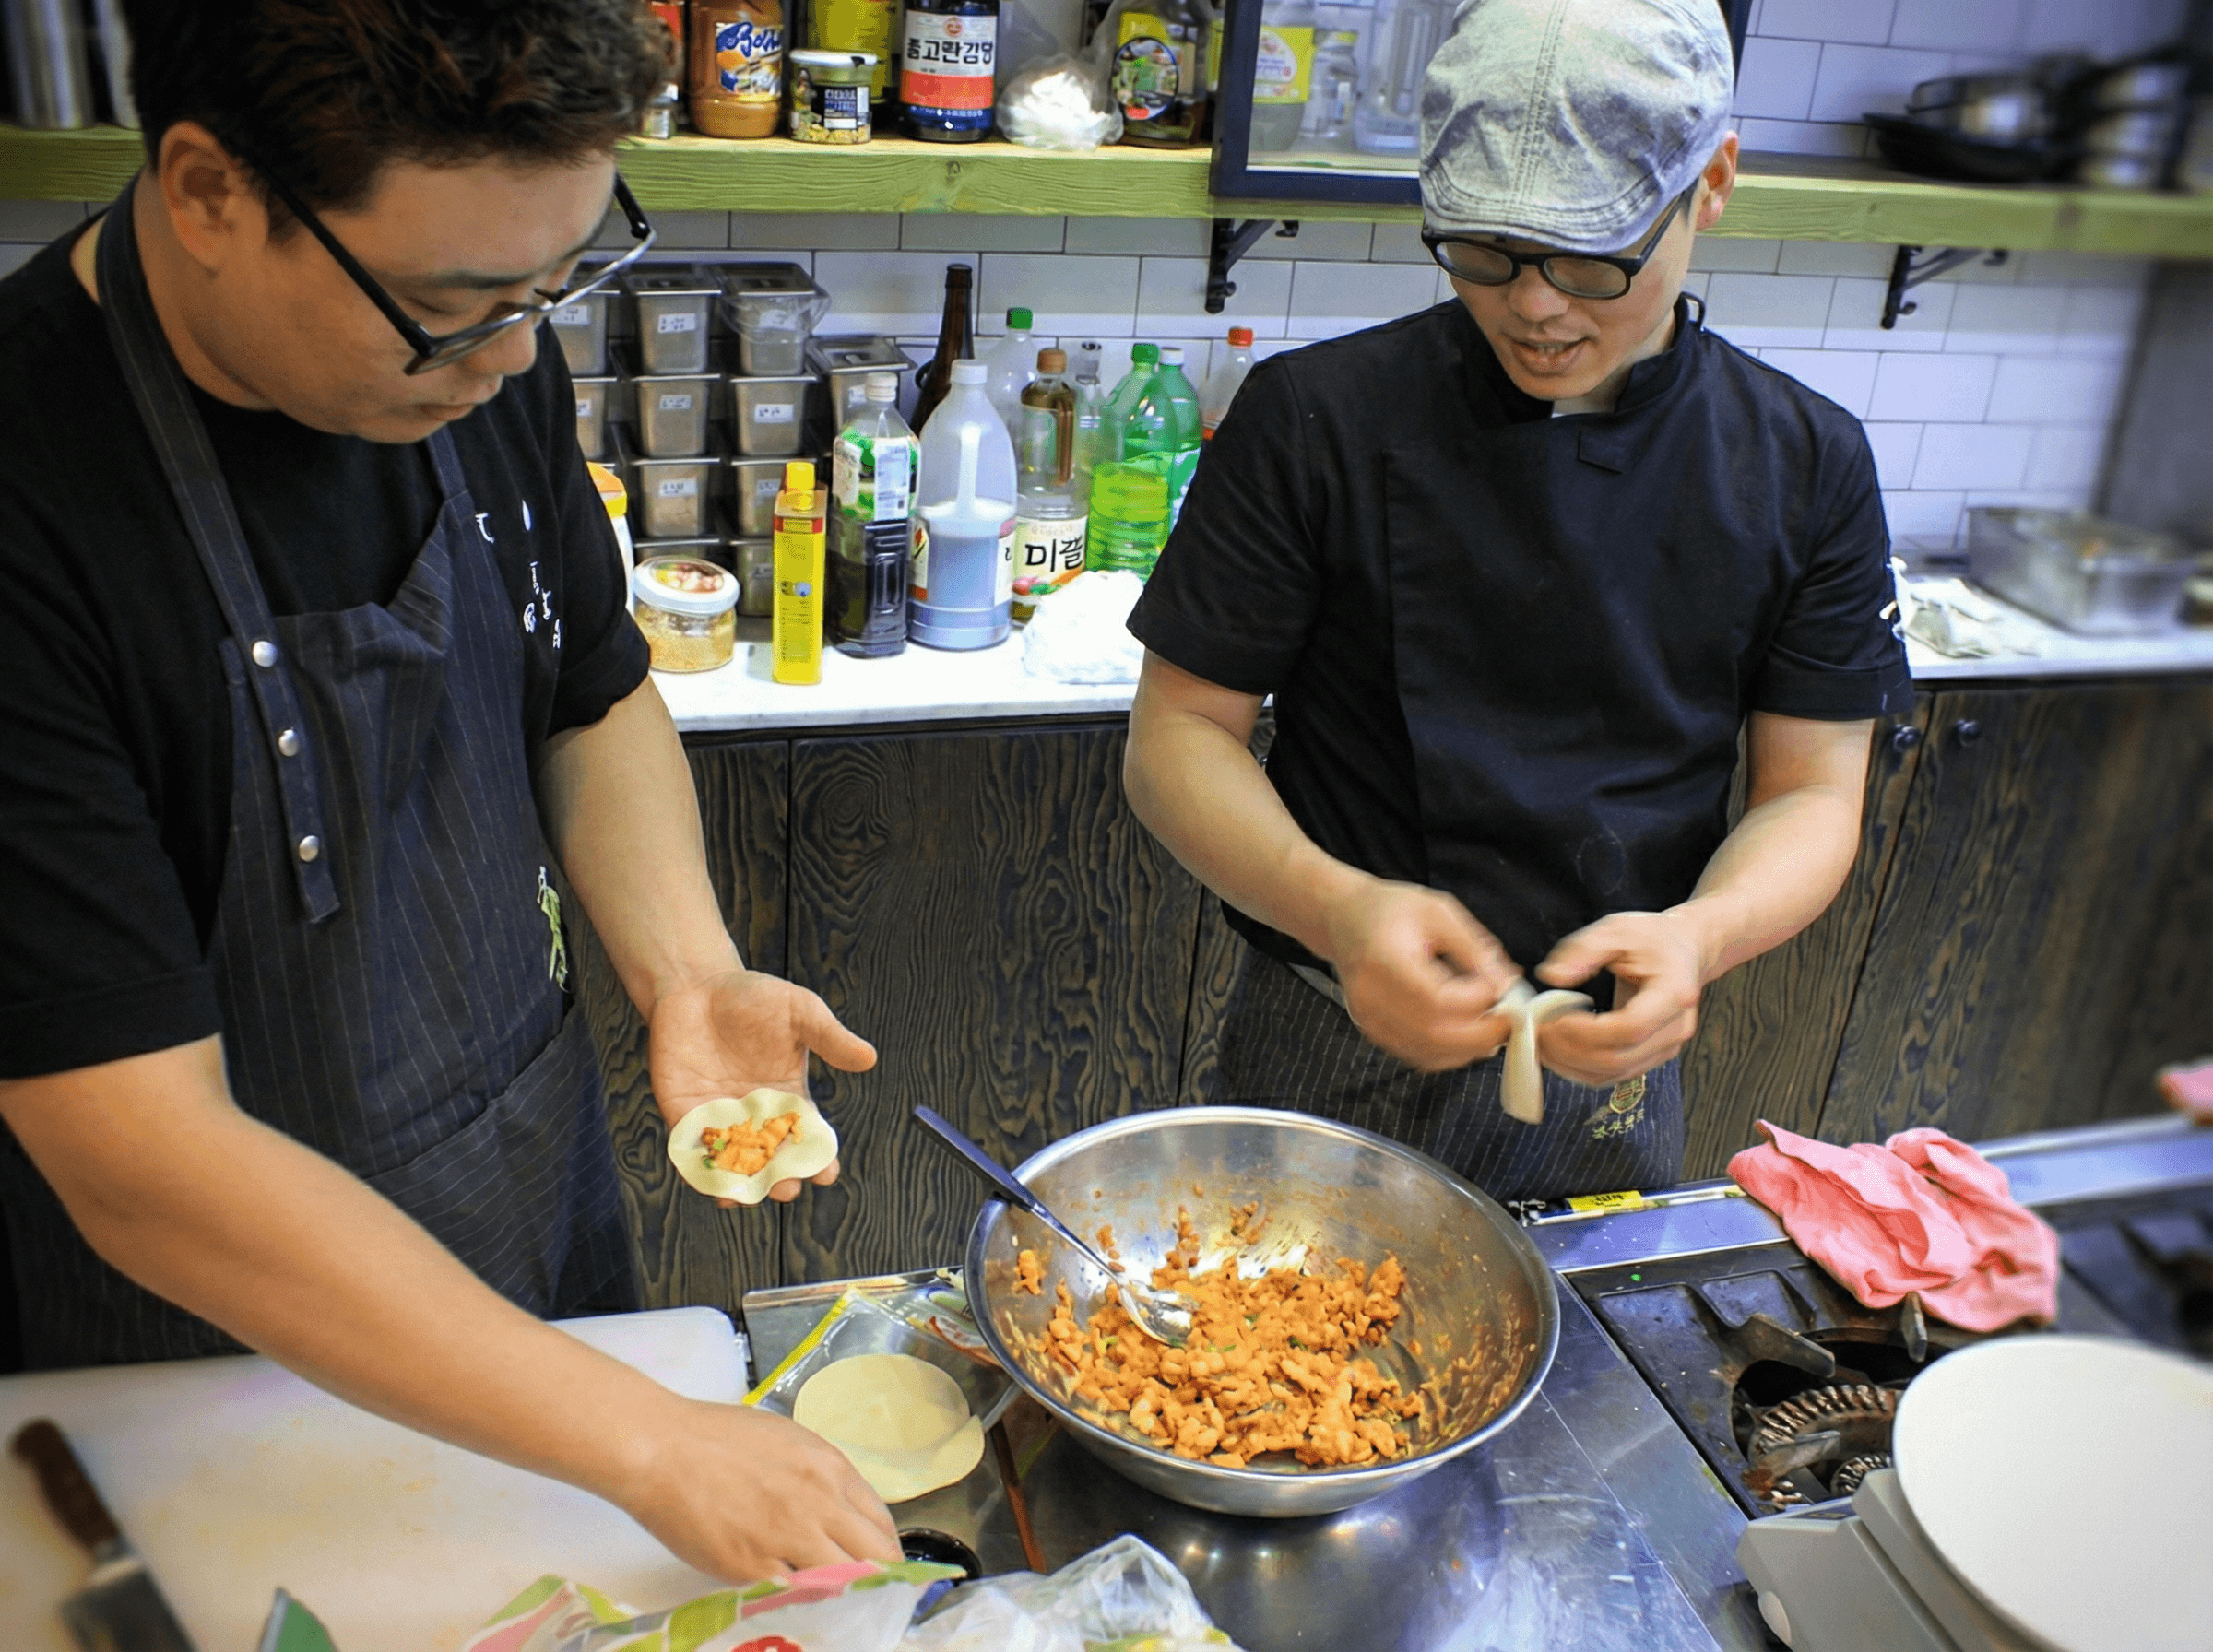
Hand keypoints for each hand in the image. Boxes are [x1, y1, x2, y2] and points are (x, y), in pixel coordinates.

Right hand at [618, 1393, 902, 1579]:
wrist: (662, 1449)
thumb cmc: (715, 1437)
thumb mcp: (787, 1440)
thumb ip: (820, 1476)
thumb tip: (841, 1510)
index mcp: (829, 1467)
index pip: (880, 1518)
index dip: (885, 1545)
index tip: (881, 1559)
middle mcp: (818, 1502)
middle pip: (876, 1554)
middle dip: (881, 1575)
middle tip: (874, 1591)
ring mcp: (787, 1537)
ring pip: (844, 1580)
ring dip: (848, 1593)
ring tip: (841, 1602)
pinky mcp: (753, 1568)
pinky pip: (796, 1596)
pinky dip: (805, 1603)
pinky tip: (803, 1606)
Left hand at [649, 968, 877, 1202]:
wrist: (696, 987)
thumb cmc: (752, 997)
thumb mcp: (799, 1011)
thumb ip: (830, 1037)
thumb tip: (869, 1058)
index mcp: (789, 1098)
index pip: (808, 1138)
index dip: (819, 1158)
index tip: (827, 1172)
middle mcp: (756, 1117)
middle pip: (773, 1160)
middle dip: (780, 1179)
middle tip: (786, 1187)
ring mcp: (720, 1120)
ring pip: (732, 1165)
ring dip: (739, 1184)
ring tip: (745, 1196)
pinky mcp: (684, 1116)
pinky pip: (693, 1151)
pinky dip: (700, 1169)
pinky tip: (708, 1182)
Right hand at [1320, 878, 1521, 1071]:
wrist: (1343, 920)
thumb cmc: (1391, 909)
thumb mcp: (1438, 912)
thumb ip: (1473, 948)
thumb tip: (1508, 983)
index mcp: (1383, 960)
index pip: (1436, 999)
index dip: (1476, 1001)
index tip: (1501, 986)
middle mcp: (1370, 996)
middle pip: (1433, 1034)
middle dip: (1480, 1033)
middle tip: (1509, 1020)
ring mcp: (1368, 1019)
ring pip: (1428, 1053)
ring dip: (1469, 1048)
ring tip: (1492, 1026)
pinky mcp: (1373, 1031)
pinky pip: (1417, 1055)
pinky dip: (1449, 1053)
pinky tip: (1468, 1034)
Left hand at [1533, 909, 1706, 1086]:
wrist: (1686, 950)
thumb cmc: (1652, 938)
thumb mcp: (1616, 929)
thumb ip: (1582, 950)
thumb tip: (1552, 976)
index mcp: (1674, 993)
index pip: (1631, 1028)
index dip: (1587, 1032)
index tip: (1553, 1019)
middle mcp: (1676, 1028)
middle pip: (1619, 1058)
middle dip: (1570, 1050)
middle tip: (1537, 1031)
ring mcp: (1667, 1047)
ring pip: (1614, 1073)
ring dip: (1571, 1064)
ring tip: (1541, 1042)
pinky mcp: (1653, 1056)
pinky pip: (1614, 1074)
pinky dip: (1581, 1069)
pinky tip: (1558, 1051)